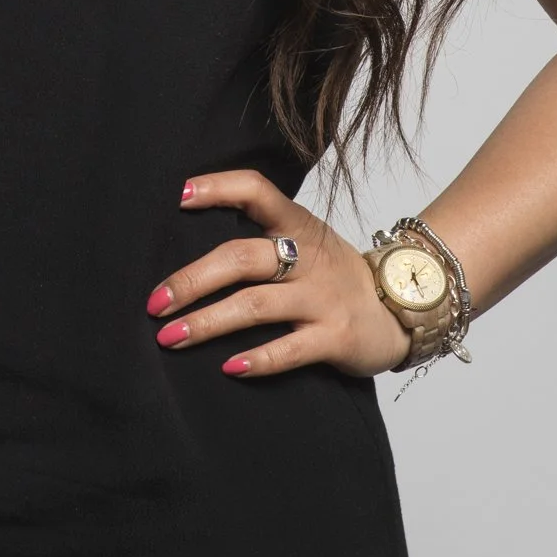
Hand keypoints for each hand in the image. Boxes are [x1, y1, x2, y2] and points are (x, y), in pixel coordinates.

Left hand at [146, 170, 412, 377]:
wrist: (403, 307)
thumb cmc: (334, 275)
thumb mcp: (305, 242)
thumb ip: (261, 239)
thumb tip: (187, 246)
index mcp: (298, 226)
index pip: (257, 191)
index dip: (219, 189)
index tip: (180, 196)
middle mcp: (308, 257)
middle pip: (242, 257)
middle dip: (191, 279)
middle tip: (153, 303)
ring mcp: (323, 297)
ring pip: (256, 305)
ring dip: (207, 322)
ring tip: (170, 337)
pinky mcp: (337, 336)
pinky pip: (290, 349)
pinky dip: (257, 359)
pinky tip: (227, 368)